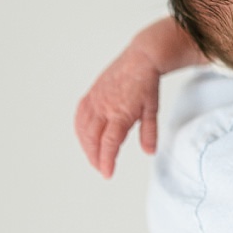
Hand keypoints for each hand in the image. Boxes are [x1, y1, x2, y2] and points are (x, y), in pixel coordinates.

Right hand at [75, 45, 163, 176]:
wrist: (140, 58)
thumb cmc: (148, 84)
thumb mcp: (153, 109)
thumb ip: (150, 132)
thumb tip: (149, 152)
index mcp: (120, 112)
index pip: (109, 143)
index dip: (107, 160)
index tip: (107, 174)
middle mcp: (103, 107)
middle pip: (93, 139)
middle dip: (96, 157)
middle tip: (102, 169)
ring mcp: (94, 101)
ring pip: (83, 130)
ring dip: (87, 146)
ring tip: (95, 158)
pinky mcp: (90, 95)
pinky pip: (80, 117)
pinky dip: (80, 131)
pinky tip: (85, 138)